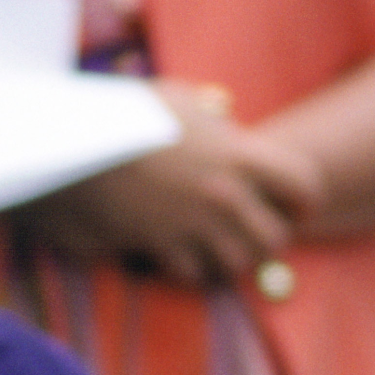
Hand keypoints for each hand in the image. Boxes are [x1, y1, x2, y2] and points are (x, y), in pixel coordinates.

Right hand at [17, 79, 323, 286]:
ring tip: (214, 239)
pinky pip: (196, 274)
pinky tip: (179, 248)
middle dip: (266, 235)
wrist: (70, 145)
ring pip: (239, 264)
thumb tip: (226, 122)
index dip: (302, 198)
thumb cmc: (123, 114)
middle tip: (249, 225)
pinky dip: (193, 267)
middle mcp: (224, 196)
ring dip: (231, 255)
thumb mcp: (176, 101)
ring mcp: (194, 226)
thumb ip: (212, 118)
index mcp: (237, 154)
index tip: (290, 201)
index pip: (304, 185)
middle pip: (275, 238)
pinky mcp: (162, 248)